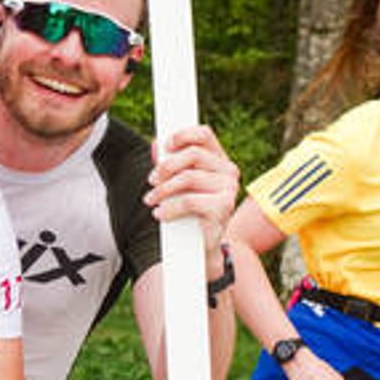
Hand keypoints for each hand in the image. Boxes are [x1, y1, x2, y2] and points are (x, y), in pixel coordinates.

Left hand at [144, 125, 240, 270]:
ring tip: (151, 200)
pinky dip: (169, 208)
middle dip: (166, 166)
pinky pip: (189, 201)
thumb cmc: (188, 210)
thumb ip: (168, 163)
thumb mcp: (176, 183)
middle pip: (193, 154)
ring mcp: (229, 188)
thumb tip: (155, 144)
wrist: (200, 245)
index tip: (165, 145)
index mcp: (218, 159)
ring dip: (163, 190)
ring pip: (188, 177)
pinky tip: (160, 214)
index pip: (204, 134)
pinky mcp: (224, 207)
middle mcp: (228, 171)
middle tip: (152, 180)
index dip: (183, 135)